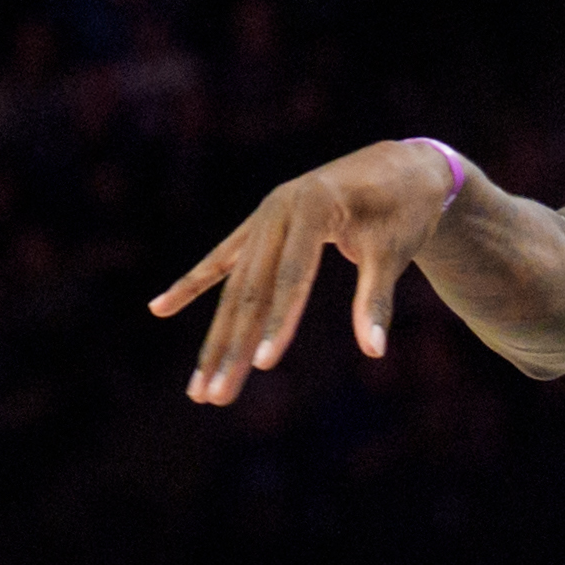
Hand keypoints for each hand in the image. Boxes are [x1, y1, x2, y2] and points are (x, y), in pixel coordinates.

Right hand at [149, 140, 456, 404]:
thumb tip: (374, 351)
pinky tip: (161, 307)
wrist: (402, 166)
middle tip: (213, 397)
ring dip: (216, 338)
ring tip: (198, 387)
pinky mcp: (260, 227)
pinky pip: (221, 262)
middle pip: (250, 290)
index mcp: (312, 205)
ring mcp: (264, 217)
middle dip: (231, 347)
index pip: (291, 276)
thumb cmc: (403, 210)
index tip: (264, 365)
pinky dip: (194, 285)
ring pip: (234, 287)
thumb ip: (376, 298)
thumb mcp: (395, 250)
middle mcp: (278, 208)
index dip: (278, 321)